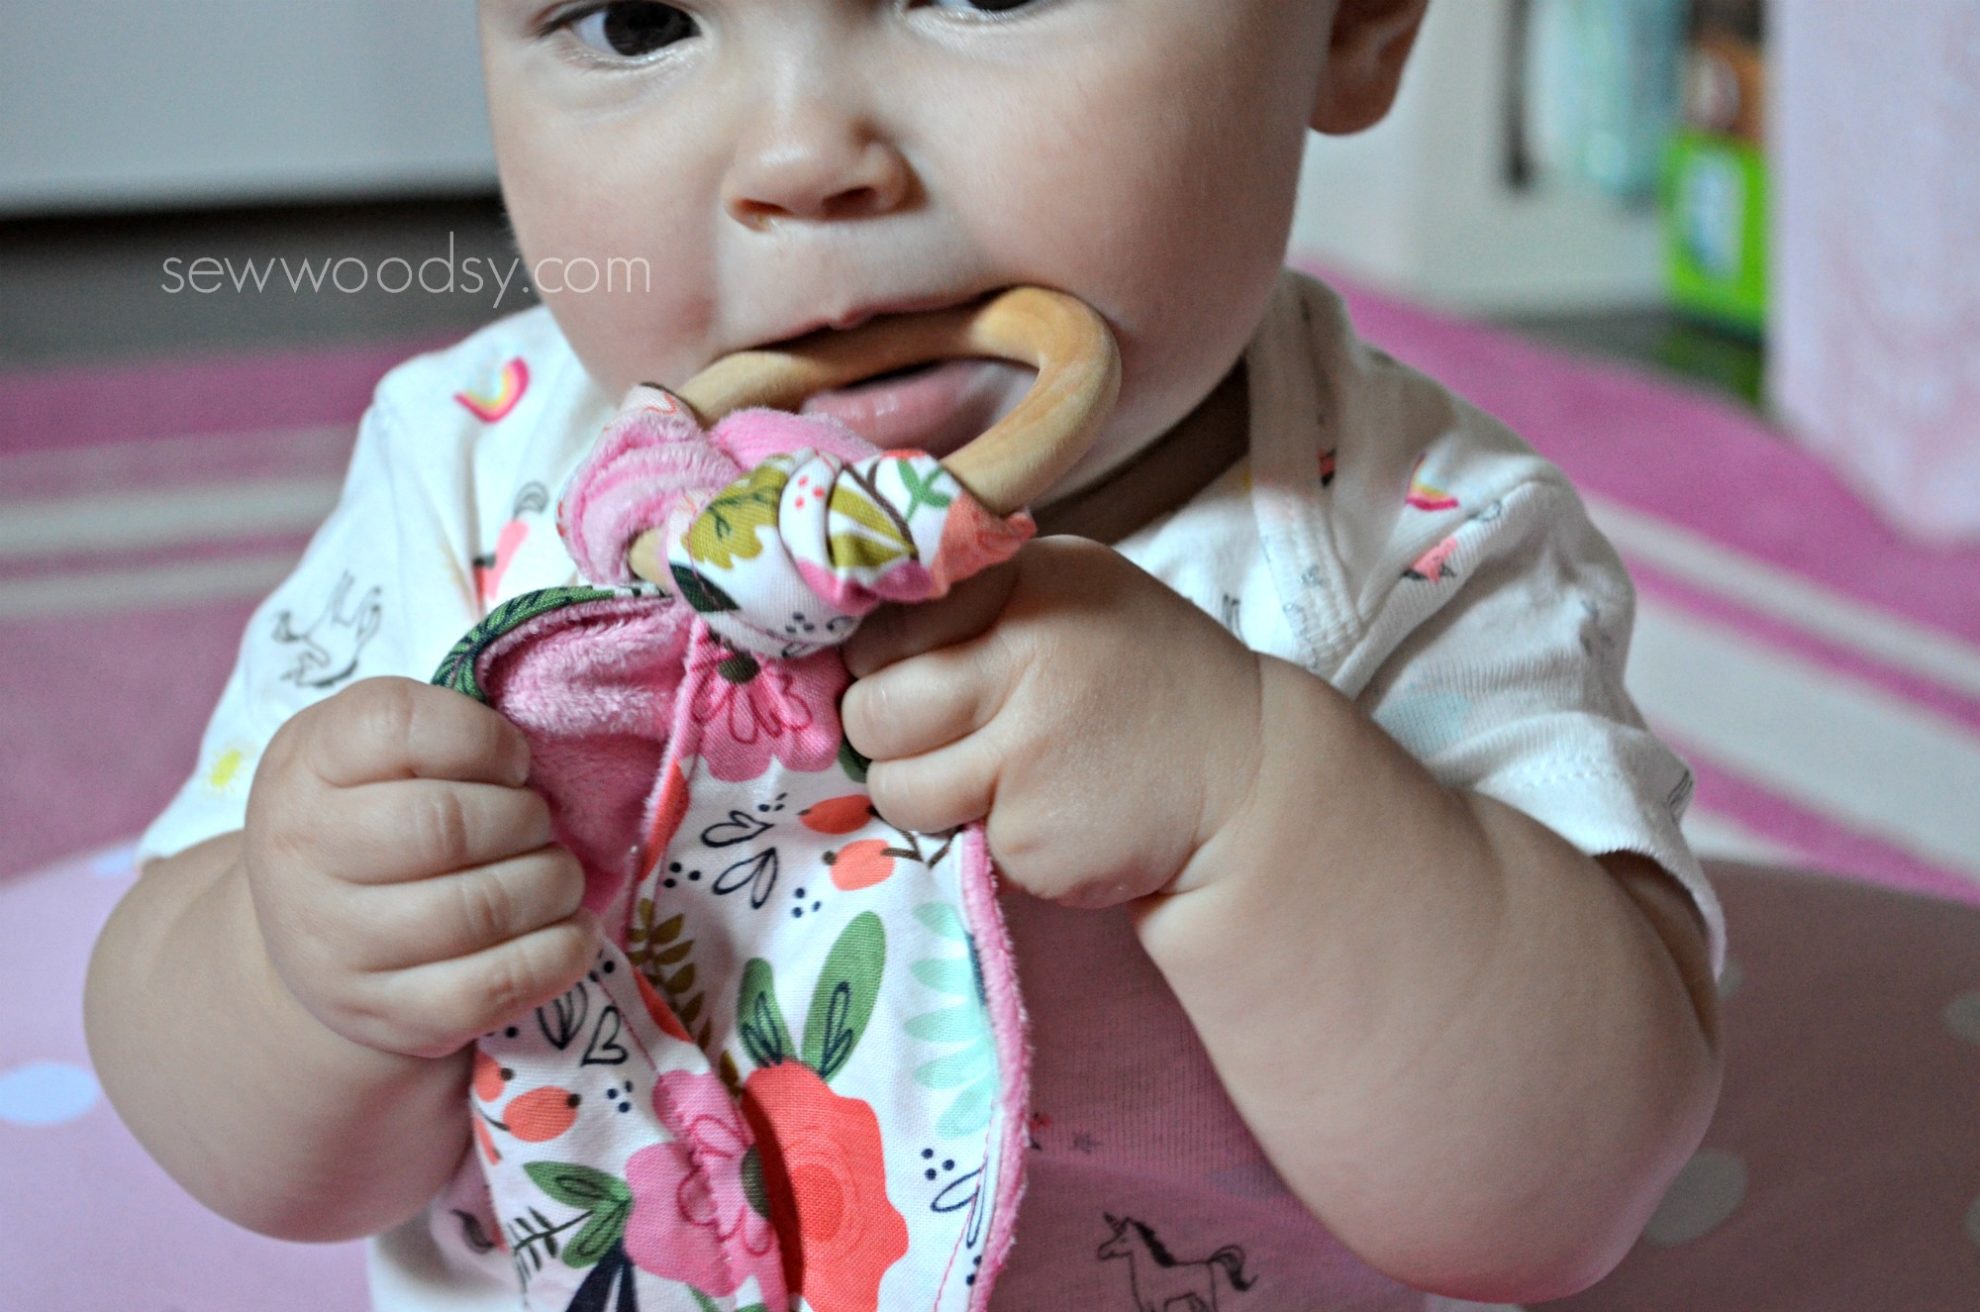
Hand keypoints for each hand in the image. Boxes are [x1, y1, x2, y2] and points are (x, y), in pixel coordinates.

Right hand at [242, 677, 596, 1060]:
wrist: (311, 937)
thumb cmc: (371, 817)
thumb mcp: (376, 752)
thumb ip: (440, 731)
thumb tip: (532, 756)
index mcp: (306, 765)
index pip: (397, 725)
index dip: (483, 738)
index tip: (511, 760)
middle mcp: (303, 854)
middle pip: (448, 823)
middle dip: (526, 818)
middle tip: (536, 824)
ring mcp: (338, 947)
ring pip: (481, 908)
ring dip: (551, 882)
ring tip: (554, 874)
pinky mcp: (389, 1015)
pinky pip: (495, 987)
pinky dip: (559, 951)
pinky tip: (570, 928)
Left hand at [840, 536, 1264, 908]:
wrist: (1246, 777)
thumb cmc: (1138, 681)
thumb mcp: (1072, 596)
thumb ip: (975, 603)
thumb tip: (847, 649)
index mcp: (1031, 582)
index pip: (887, 622)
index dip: (883, 659)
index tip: (909, 673)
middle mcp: (1028, 656)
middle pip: (872, 709)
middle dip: (885, 732)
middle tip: (936, 735)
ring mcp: (1030, 751)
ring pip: (896, 785)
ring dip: (923, 790)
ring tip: (992, 774)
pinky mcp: (1033, 833)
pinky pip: (953, 838)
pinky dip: (986, 834)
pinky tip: (1048, 808)